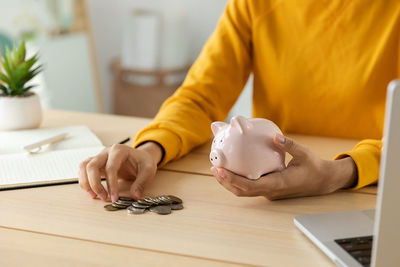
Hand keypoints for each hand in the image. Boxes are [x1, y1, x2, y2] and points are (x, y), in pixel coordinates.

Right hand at [78, 142, 162, 201]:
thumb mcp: (148, 170)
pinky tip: (92, 192)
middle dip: (95, 184)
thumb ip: (142, 182)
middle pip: (92, 165)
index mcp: (119, 150)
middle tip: (104, 198)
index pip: (110, 167)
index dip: (111, 184)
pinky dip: (84, 181)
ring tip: (94, 196)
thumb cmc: (143, 161)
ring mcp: (100, 157)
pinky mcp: (97, 164)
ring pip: (84, 166)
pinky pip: (84, 170)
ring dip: (86, 182)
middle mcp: (106, 152)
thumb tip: (134, 195)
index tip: (114, 198)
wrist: (140, 157)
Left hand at [210, 134, 356, 199]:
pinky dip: (237, 181)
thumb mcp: (304, 154)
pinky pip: (249, 188)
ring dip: (229, 183)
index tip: (220, 171)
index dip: (233, 180)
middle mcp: (270, 191)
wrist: (322, 181)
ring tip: (218, 170)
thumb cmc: (314, 167)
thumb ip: (289, 145)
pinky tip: (231, 170)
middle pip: (242, 191)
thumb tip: (275, 136)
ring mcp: (269, 192)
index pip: (250, 186)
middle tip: (214, 168)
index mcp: (278, 184)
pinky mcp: (269, 189)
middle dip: (226, 182)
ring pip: (244, 192)